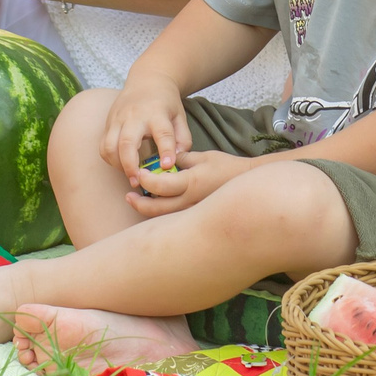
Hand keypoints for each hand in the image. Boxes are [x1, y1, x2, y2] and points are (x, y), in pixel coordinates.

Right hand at [99, 72, 188, 188]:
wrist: (147, 80)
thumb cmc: (166, 103)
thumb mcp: (180, 117)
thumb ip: (182, 139)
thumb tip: (175, 161)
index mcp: (157, 112)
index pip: (162, 133)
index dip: (166, 151)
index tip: (167, 167)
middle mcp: (134, 115)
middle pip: (127, 142)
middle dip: (130, 165)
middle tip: (138, 181)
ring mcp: (118, 118)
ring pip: (109, 146)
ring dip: (118, 165)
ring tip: (131, 176)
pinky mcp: (108, 122)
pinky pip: (103, 145)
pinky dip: (110, 159)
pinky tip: (122, 165)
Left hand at [127, 148, 249, 217]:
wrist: (246, 184)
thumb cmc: (226, 167)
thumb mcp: (202, 157)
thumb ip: (181, 159)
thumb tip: (164, 161)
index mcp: (190, 183)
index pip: (159, 185)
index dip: (146, 179)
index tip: (140, 172)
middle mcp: (190, 201)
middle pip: (156, 208)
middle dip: (139, 203)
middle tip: (129, 196)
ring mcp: (193, 212)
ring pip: (164, 217)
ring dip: (149, 210)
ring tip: (139, 201)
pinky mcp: (196, 217)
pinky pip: (174, 218)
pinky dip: (162, 213)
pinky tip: (157, 207)